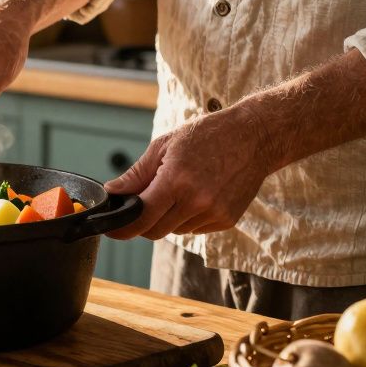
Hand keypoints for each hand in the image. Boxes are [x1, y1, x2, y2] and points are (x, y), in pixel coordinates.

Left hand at [102, 106, 277, 239]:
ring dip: (168, 217)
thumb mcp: (164, 146)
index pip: (141, 218)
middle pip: (155, 230)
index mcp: (176, 181)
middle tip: (143, 204)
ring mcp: (214, 214)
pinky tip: (198, 194)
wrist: (253, 138)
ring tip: (180, 188)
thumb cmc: (206, 136)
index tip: (111, 229)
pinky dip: (188, 217)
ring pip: (175, 230)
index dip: (122, 227)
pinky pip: (195, 228)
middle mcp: (196, 202)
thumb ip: (136, 175)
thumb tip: (112, 193)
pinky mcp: (227, 221)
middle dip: (143, 222)